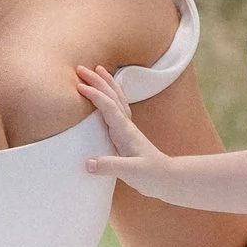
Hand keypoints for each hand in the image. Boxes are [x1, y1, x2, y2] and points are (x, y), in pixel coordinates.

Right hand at [77, 62, 168, 180]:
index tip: (79, 86)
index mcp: (125, 131)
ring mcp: (127, 128)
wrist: (167, 178)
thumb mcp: (131, 172)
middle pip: (112, 96)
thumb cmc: (151, 175)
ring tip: (97, 70)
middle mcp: (126, 125)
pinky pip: (118, 108)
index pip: (109, 107)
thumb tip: (88, 163)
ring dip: (106, 83)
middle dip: (97, 80)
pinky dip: (112, 95)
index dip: (95, 95)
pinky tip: (110, 94)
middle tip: (81, 68)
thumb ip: (111, 166)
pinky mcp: (126, 134)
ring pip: (116, 98)